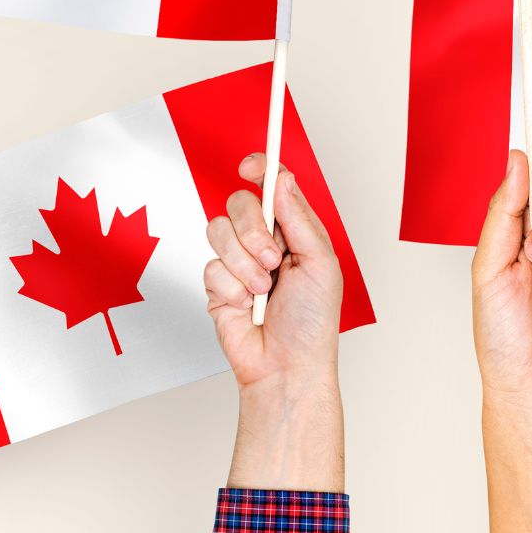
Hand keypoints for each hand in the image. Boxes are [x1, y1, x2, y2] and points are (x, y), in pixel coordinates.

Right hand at [204, 154, 345, 490]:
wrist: (287, 366)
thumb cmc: (313, 322)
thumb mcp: (321, 262)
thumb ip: (299, 218)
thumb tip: (282, 180)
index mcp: (294, 232)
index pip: (271, 187)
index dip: (260, 169)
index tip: (251, 165)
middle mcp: (264, 242)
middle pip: (239, 203)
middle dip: (254, 230)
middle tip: (274, 259)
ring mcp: (238, 263)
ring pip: (218, 231)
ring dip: (244, 263)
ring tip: (263, 289)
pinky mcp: (217, 285)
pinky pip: (211, 266)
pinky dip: (231, 287)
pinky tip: (246, 305)